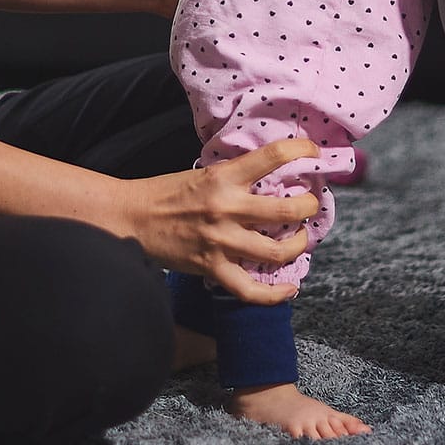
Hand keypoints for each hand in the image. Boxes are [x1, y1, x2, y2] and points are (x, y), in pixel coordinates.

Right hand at [120, 137, 320, 304]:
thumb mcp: (202, 173)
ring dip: (299, 245)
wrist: (131, 218)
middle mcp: (225, 208)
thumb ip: (233, 177)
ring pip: (276, 252)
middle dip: (309, 207)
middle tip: (310, 205)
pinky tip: (290, 288)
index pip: (272, 156)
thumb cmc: (165, 192)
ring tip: (300, 239)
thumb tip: (269, 176)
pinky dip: (275, 294)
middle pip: (286, 211)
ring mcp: (220, 241)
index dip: (301, 150)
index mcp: (223, 177)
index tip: (313, 151)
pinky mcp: (211, 268)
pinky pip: (250, 290)